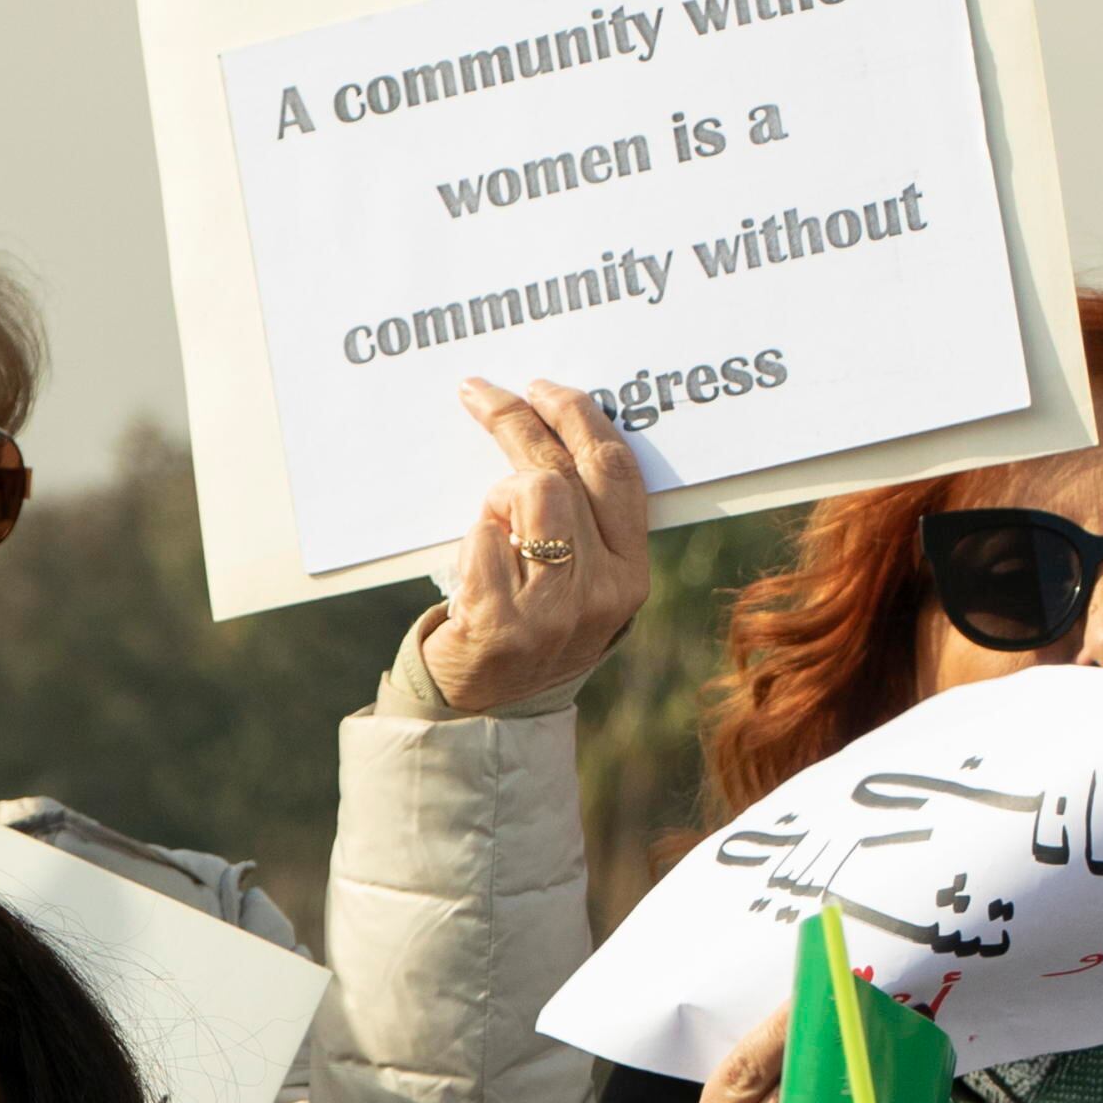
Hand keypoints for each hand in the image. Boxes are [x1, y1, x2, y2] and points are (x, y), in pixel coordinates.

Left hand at [422, 378, 651, 714]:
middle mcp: (603, 591)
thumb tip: (549, 429)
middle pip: (566, 470)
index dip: (578, 416)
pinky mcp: (503, 625)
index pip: (615, 471)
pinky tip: (475, 575)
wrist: (485, 714)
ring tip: (490, 526)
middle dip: (520, 418)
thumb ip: (582, 524)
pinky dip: (471, 543)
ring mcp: (555, 611)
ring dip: (497, 497)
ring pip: (528, 494)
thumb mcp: (579, 583)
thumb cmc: (529, 632)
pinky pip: (483, 539)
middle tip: (481, 392)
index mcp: (631, 574)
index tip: (542, 388)